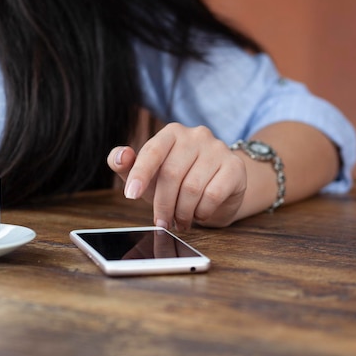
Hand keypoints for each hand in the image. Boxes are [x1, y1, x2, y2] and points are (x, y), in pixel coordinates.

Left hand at [107, 123, 247, 230]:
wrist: (217, 190)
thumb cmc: (176, 181)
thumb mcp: (148, 175)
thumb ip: (126, 165)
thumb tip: (120, 156)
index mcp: (172, 132)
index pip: (153, 151)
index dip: (140, 174)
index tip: (130, 195)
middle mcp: (197, 135)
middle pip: (171, 174)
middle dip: (163, 204)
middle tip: (161, 223)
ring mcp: (218, 149)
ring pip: (192, 187)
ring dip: (182, 212)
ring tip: (180, 221)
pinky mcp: (235, 167)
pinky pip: (212, 195)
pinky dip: (201, 212)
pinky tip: (199, 214)